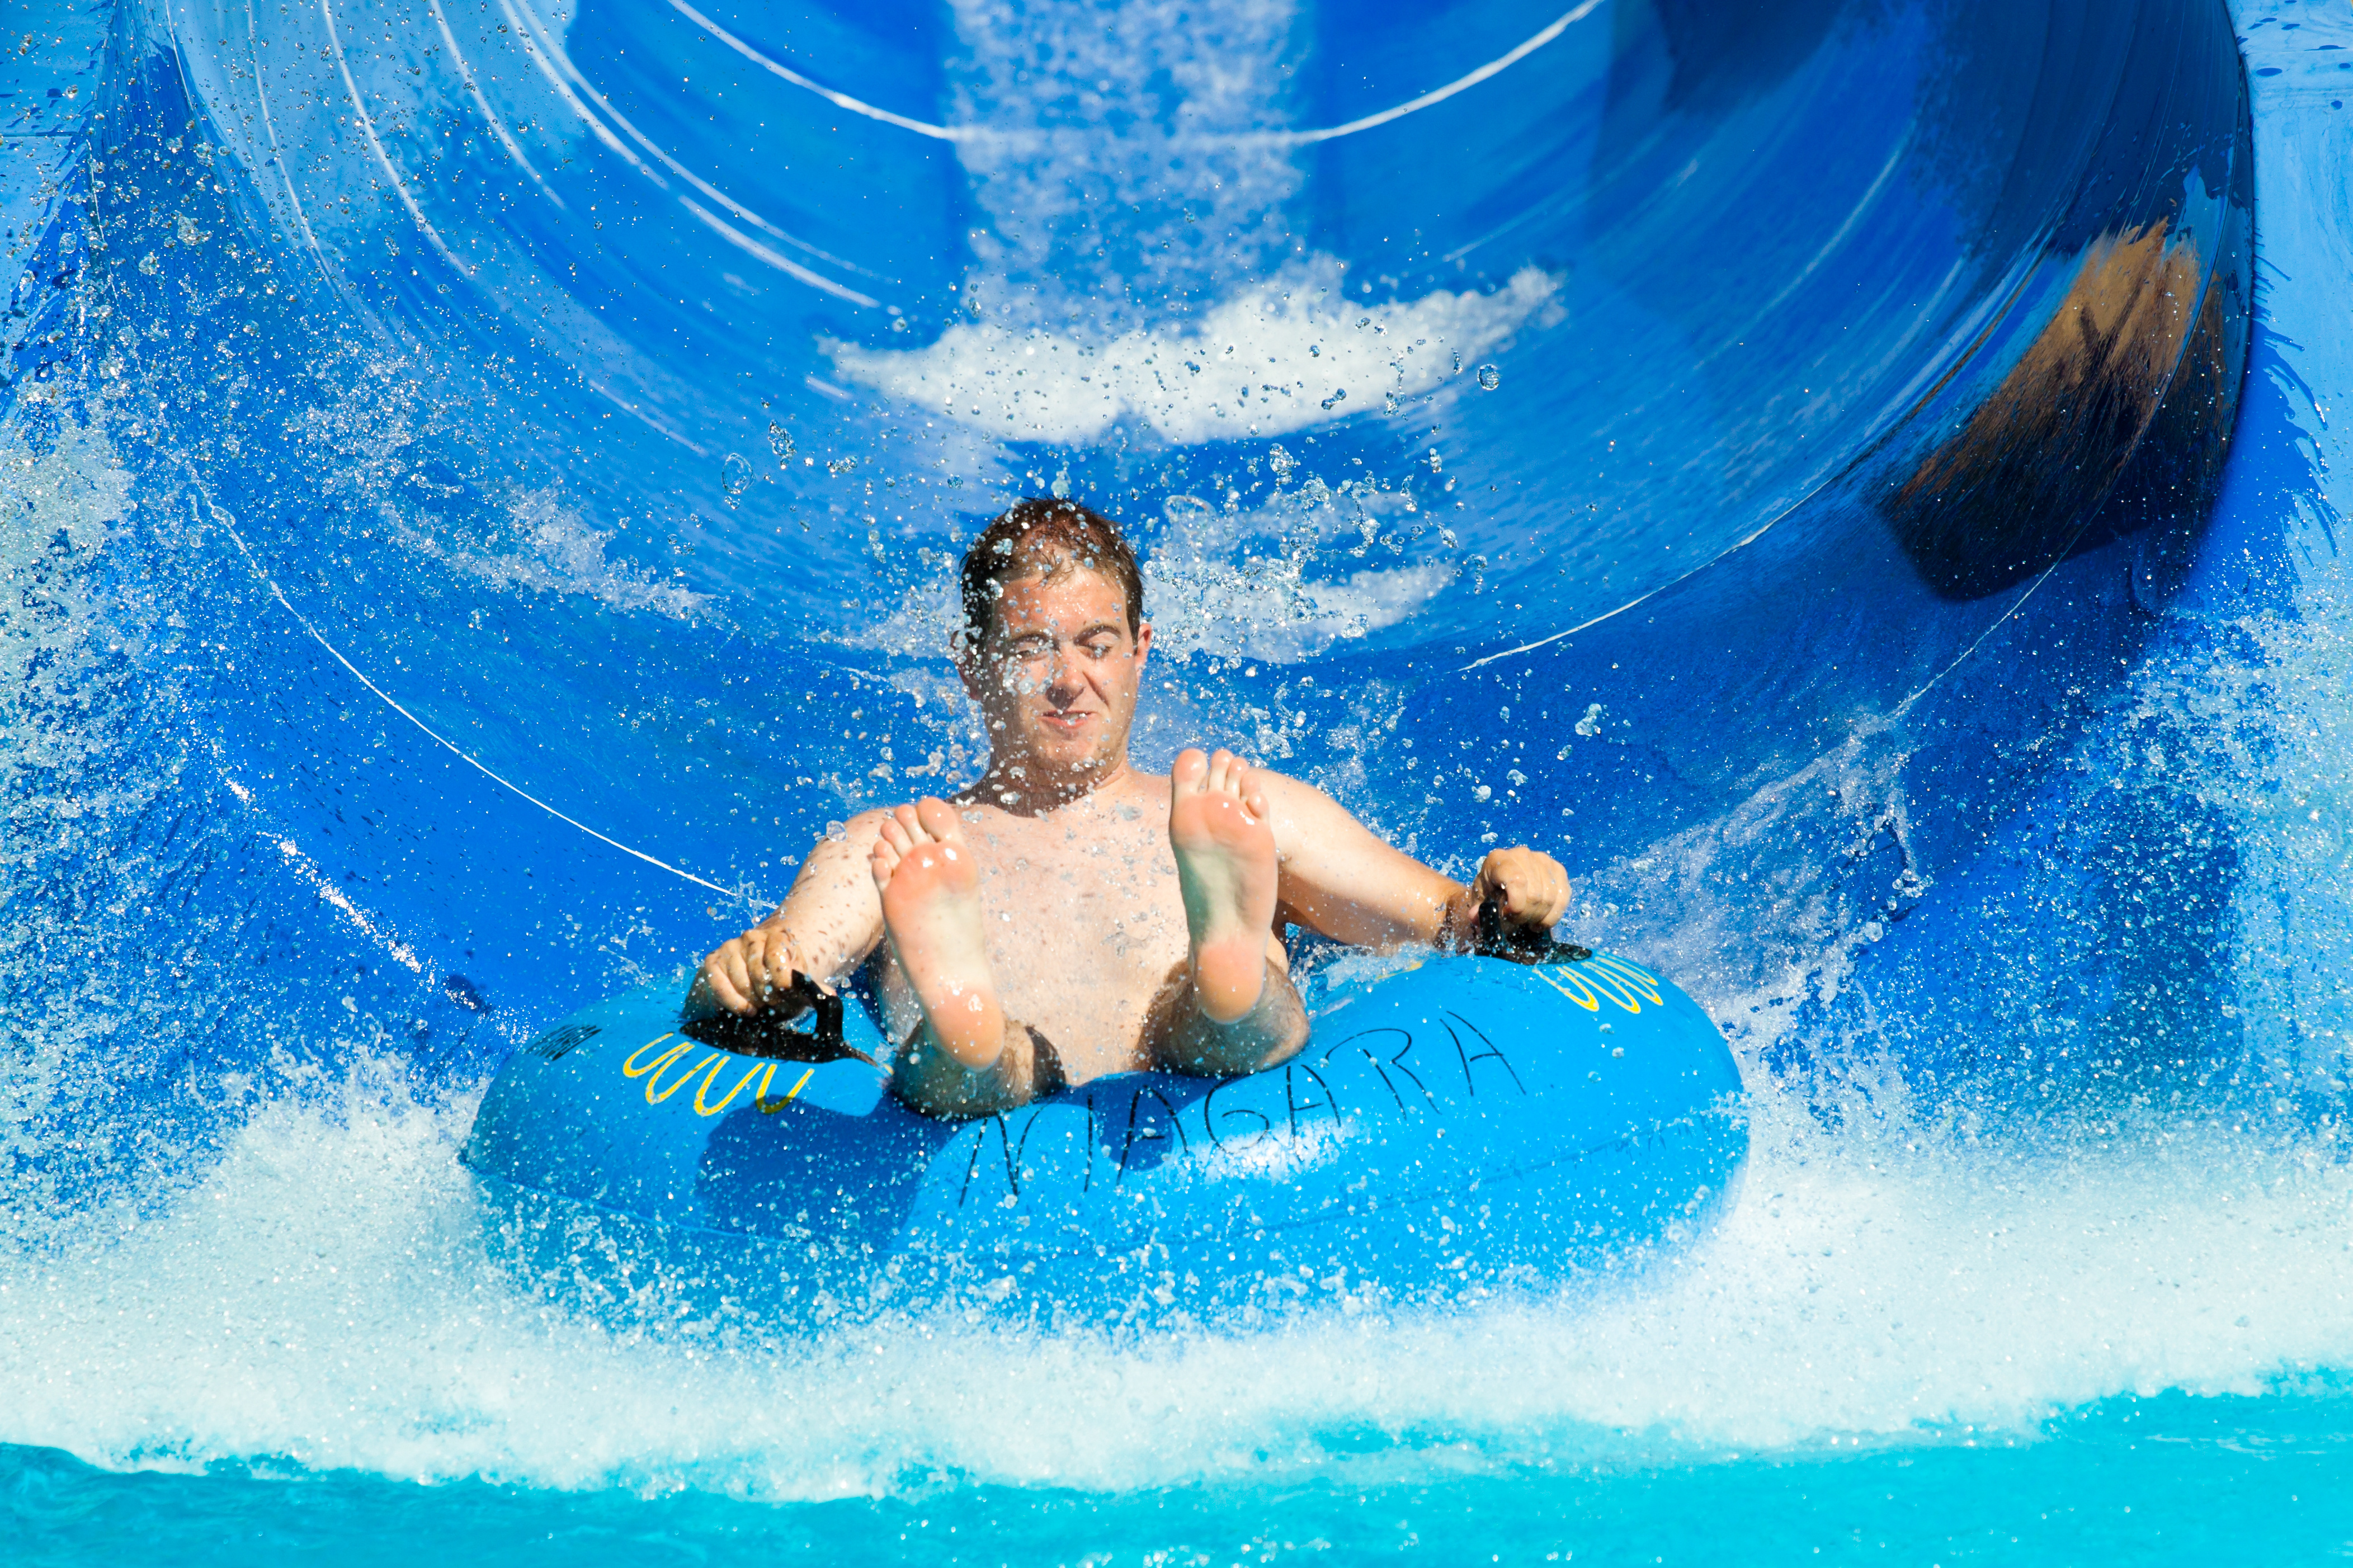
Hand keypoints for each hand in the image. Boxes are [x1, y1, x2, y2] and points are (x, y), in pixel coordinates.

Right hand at [690, 923, 816, 1017]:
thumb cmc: (780, 978)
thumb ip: (813, 988)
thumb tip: (829, 995)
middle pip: (759, 974)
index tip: (786, 996)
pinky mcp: (713, 961)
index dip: (782, 983)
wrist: (755, 970)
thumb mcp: (798, 981)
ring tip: (761, 1007)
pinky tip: (745, 1010)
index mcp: (778, 936)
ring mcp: (730, 947)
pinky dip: (733, 1002)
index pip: (777, 959)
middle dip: (769, 996)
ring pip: (741, 982)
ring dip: (752, 1001)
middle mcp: (752, 937)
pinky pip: (720, 985)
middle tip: (774, 1006)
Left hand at [1467, 846, 1571, 935]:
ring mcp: (1542, 860)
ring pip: (1550, 898)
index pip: (1516, 881)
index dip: (1516, 906)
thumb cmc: (1489, 893)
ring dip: (1539, 917)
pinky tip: (1540, 920)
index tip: (1508, 915)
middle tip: (1516, 921)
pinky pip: (1563, 897)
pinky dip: (1553, 915)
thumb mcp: (1479, 902)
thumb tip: (1475, 917)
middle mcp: (1522, 854)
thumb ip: (1477, 912)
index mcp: (1498, 859)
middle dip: (1526, 915)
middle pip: (1535, 894)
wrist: (1499, 884)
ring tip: (1527, 921)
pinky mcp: (1558, 869)